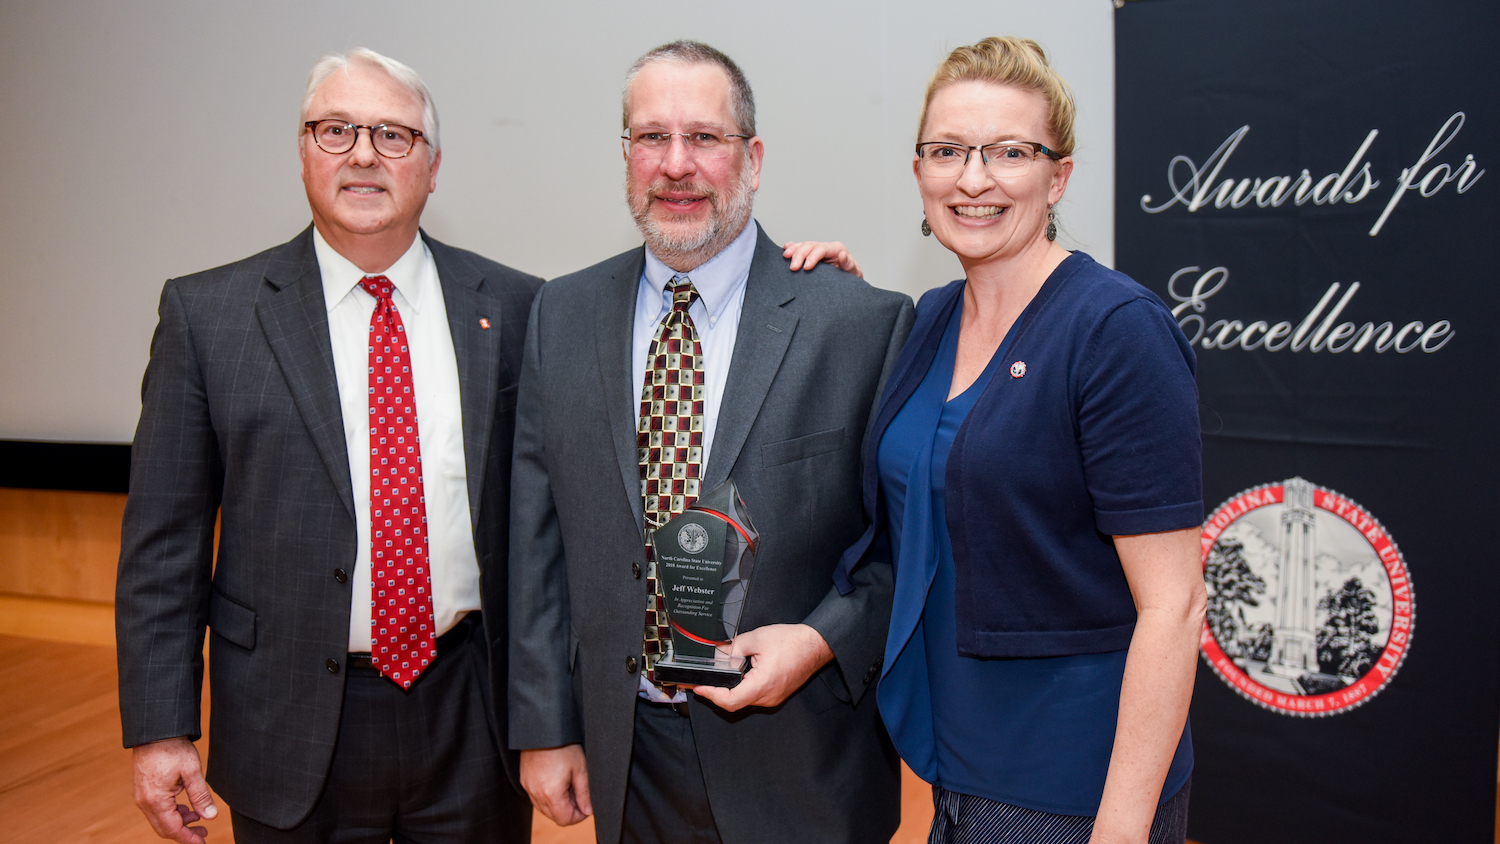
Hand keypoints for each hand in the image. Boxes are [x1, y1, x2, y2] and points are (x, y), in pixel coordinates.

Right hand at [132, 737, 216, 843]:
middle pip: (164, 828)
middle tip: (204, 832)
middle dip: (184, 833)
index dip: (188, 839)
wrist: (156, 731)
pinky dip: (172, 812)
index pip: (172, 829)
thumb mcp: (192, 772)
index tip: (202, 842)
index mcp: (156, 800)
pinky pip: (157, 809)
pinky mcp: (143, 790)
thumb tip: (211, 816)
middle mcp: (145, 802)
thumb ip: (201, 796)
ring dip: (179, 822)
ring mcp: (142, 797)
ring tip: (199, 816)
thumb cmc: (172, 748)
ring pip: (160, 819)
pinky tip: (187, 807)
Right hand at [520, 744, 591, 825]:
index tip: (585, 806)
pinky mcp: (524, 780)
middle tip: (578, 794)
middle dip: (568, 810)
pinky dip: (547, 796)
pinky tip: (556, 781)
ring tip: (568, 785)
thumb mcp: (580, 769)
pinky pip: (536, 797)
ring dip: (557, 804)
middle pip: (553, 816)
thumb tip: (588, 810)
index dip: (578, 817)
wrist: (544, 728)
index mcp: (551, 793)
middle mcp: (536, 793)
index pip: (564, 820)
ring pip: (544, 808)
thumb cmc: (563, 746)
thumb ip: (584, 794)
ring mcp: (528, 787)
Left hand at [688, 623, 833, 711]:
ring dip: (731, 689)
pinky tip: (740, 674)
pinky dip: (743, 687)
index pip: (730, 701)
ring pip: (744, 700)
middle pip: (735, 703)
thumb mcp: (757, 638)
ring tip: (722, 674)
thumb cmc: (793, 642)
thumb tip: (717, 655)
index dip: (711, 695)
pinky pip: (755, 695)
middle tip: (704, 680)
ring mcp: (773, 698)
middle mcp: (768, 696)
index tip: (699, 687)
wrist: (816, 644)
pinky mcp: (776, 694)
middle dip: (717, 692)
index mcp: (762, 684)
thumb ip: (733, 648)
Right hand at [782, 241, 863, 277]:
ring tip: (785, 256)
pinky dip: (792, 247)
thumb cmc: (850, 278)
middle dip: (800, 255)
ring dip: (793, 250)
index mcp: (836, 249)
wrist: (848, 285)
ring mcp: (817, 250)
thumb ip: (849, 264)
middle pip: (810, 245)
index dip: (812, 257)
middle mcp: (826, 247)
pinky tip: (786, 248)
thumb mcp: (854, 273)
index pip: (822, 249)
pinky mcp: (810, 255)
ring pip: (803, 245)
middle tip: (793, 268)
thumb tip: (843, 255)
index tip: (806, 268)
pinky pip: (800, 248)